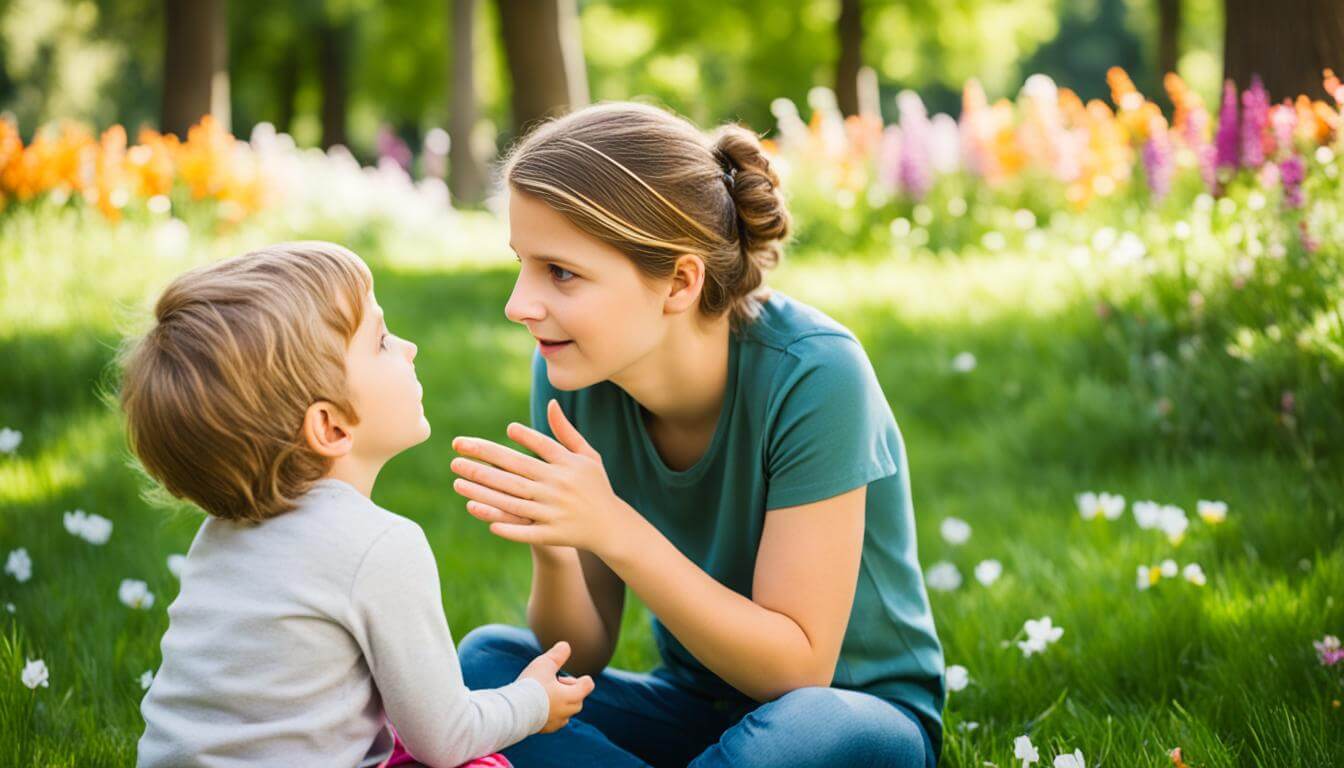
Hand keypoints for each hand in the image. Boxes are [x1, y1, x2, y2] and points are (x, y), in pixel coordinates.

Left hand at [450, 399, 634, 556]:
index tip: (499, 431)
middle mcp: (559, 486)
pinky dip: (503, 523)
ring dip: (482, 491)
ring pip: (512, 499)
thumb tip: (550, 403)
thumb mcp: (586, 456)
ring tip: (457, 481)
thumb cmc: (595, 486)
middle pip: (516, 472)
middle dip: (483, 463)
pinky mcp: (551, 534)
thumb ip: (565, 432)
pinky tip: (478, 512)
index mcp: (567, 465)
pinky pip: (524, 529)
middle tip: (455, 455)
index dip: (522, 437)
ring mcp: (554, 511)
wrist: (611, 526)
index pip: (540, 446)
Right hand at [517, 641, 594, 733]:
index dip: (579, 678)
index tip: (562, 676)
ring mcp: (557, 722)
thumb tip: (566, 645)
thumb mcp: (544, 664)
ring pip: (567, 712)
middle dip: (568, 690)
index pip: (588, 685)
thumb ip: (557, 655)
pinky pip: (555, 721)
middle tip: (551, 684)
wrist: (513, 711)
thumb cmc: (531, 686)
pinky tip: (538, 707)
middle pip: (578, 699)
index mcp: (572, 695)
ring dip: (560, 703)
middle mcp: (568, 711)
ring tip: (544, 695)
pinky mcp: (545, 729)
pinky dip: (551, 713)